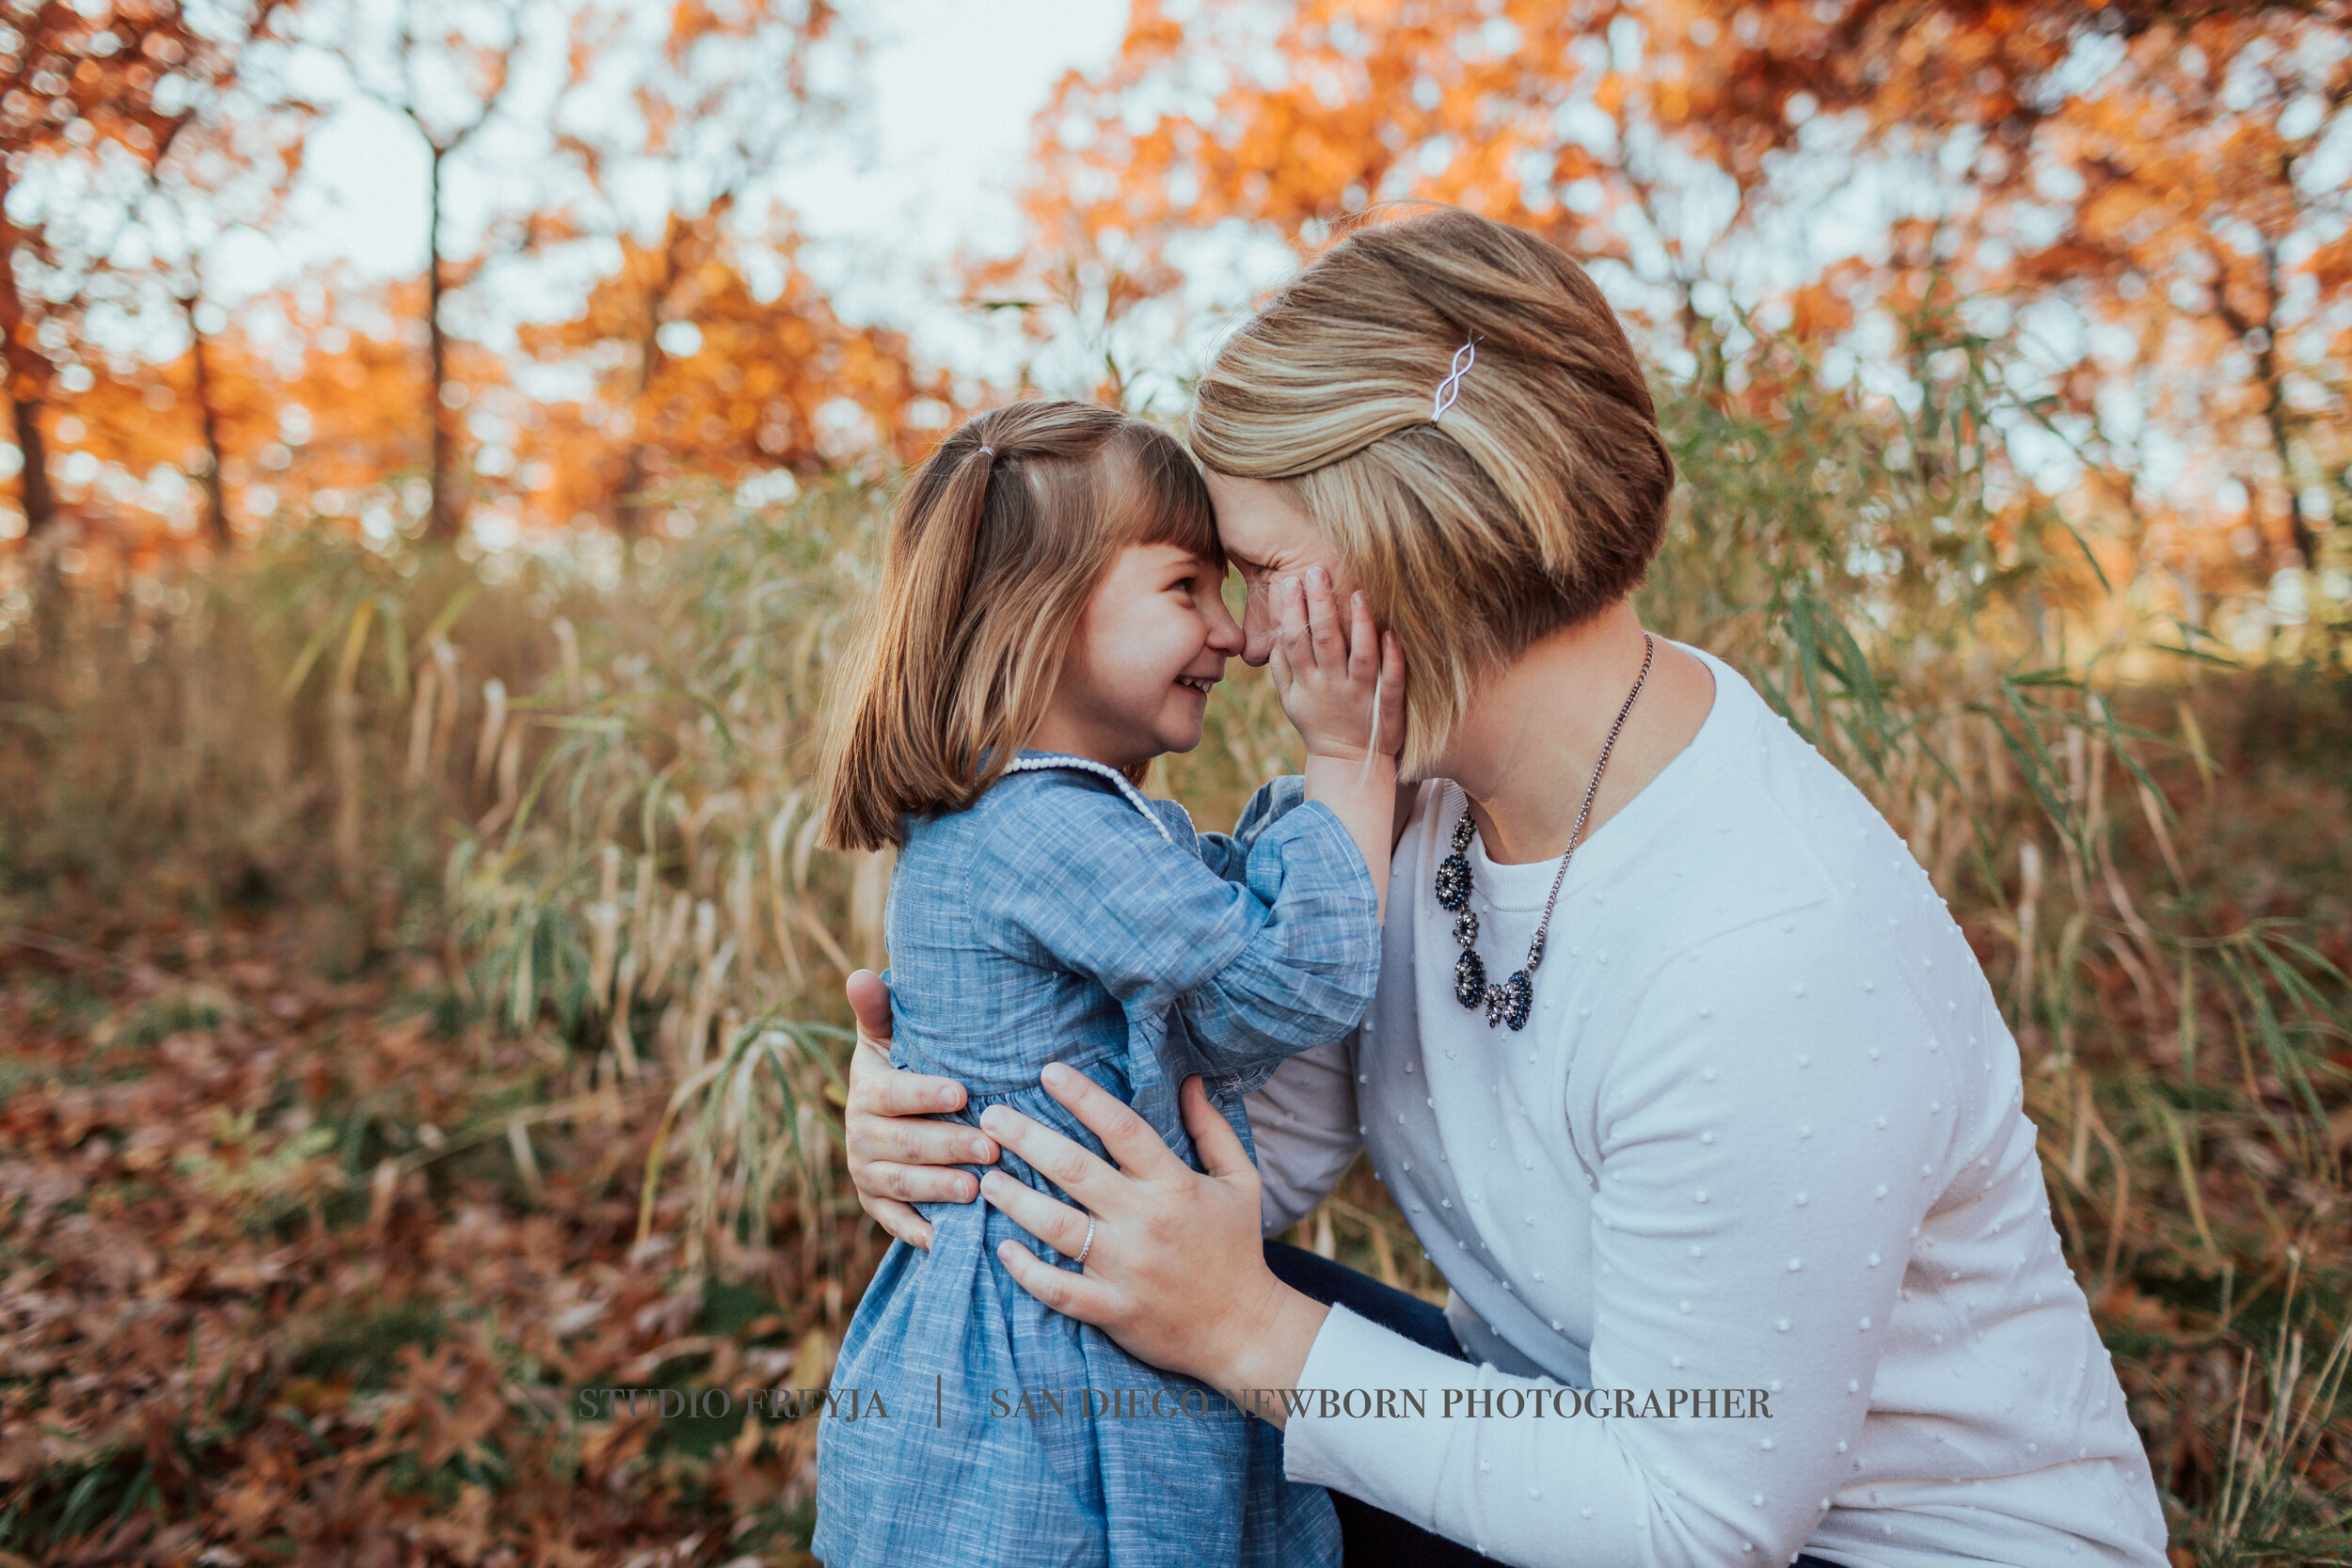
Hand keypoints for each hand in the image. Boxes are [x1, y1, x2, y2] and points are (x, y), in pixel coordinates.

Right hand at [841, 968, 998, 1250]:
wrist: (890, 1117)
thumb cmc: (904, 1067)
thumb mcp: (890, 1037)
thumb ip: (879, 1010)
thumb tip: (860, 974)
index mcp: (866, 1092)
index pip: (892, 1095)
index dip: (925, 1094)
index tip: (963, 1092)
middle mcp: (860, 1136)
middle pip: (904, 1144)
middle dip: (948, 1146)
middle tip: (990, 1147)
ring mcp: (867, 1175)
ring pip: (903, 1185)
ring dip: (940, 1189)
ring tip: (978, 1189)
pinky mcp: (877, 1207)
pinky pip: (896, 1223)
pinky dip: (919, 1232)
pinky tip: (950, 1239)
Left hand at [976, 1066, 1329, 1423]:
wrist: (1245, 1330)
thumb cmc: (1237, 1248)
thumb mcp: (1241, 1181)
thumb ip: (1212, 1129)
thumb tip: (1190, 1080)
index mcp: (1174, 1184)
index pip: (1121, 1128)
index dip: (1083, 1096)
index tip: (1048, 1072)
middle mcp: (1145, 1221)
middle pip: (1074, 1169)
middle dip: (1026, 1138)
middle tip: (990, 1117)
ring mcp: (1126, 1268)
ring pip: (1055, 1226)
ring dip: (1014, 1199)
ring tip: (985, 1178)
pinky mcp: (1113, 1309)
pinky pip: (1058, 1289)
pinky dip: (1027, 1270)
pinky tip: (1003, 1248)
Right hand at [1268, 569, 1405, 765]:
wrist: (1347, 763)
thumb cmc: (1317, 722)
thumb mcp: (1290, 699)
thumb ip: (1281, 665)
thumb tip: (1274, 628)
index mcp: (1306, 683)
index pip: (1294, 640)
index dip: (1290, 611)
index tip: (1288, 581)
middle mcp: (1331, 686)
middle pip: (1324, 641)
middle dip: (1320, 605)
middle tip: (1316, 570)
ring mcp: (1360, 696)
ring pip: (1360, 656)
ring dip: (1358, 624)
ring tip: (1357, 592)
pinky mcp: (1386, 707)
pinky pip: (1391, 681)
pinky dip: (1392, 658)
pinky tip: (1391, 633)